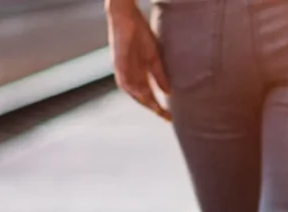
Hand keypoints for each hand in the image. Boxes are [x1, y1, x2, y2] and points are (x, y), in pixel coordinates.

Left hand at [107, 2, 170, 119]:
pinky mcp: (118, 63)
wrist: (127, 17)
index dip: (159, 106)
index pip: (149, 95)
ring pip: (133, 92)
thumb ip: (160, 75)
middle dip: (153, 107)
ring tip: (156, 109)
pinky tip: (142, 95)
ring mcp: (123, 70)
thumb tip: (168, 93)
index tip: (170, 117)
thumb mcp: (154, 58)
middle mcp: (130, 75)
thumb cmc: (140, 35)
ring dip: (144, 101)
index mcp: (139, 74)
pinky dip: (133, 89)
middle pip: (141, 97)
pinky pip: (124, 80)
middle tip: (166, 117)